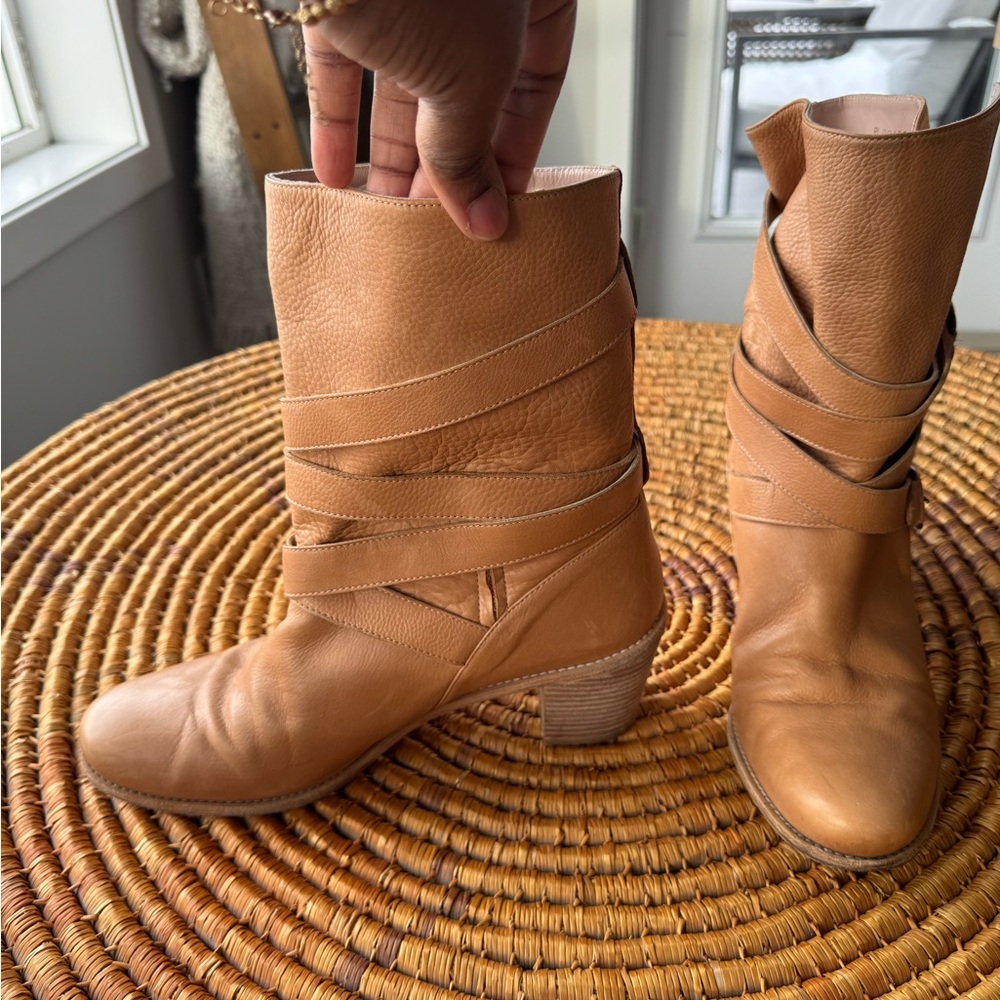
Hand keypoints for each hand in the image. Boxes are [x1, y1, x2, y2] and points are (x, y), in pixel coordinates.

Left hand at [303, 0, 575, 238]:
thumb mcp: (468, 84)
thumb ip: (470, 158)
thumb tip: (484, 221)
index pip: (538, 81)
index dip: (519, 147)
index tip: (500, 204)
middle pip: (466, 91)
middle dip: (446, 163)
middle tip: (436, 222)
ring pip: (403, 82)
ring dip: (390, 154)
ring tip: (383, 214)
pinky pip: (344, 62)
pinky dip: (337, 119)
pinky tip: (333, 171)